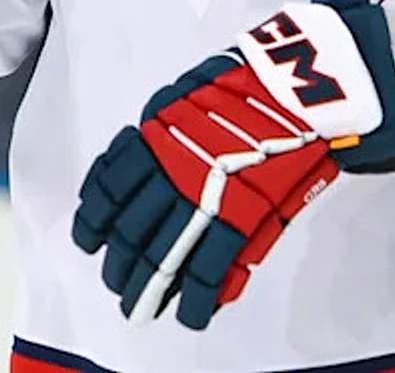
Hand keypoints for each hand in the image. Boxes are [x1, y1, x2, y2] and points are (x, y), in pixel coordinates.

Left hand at [71, 0, 394, 329]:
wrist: (305, 84)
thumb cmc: (255, 80)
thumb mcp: (194, 89)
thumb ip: (166, 124)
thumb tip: (141, 151)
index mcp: (157, 132)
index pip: (108, 186)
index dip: (93, 219)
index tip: (89, 239)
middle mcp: (173, 166)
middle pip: (129, 229)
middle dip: (120, 265)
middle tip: (118, 284)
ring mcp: (206, 194)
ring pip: (161, 255)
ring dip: (148, 288)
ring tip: (142, 308)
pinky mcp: (242, 217)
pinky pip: (208, 268)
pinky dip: (195, 298)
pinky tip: (190, 313)